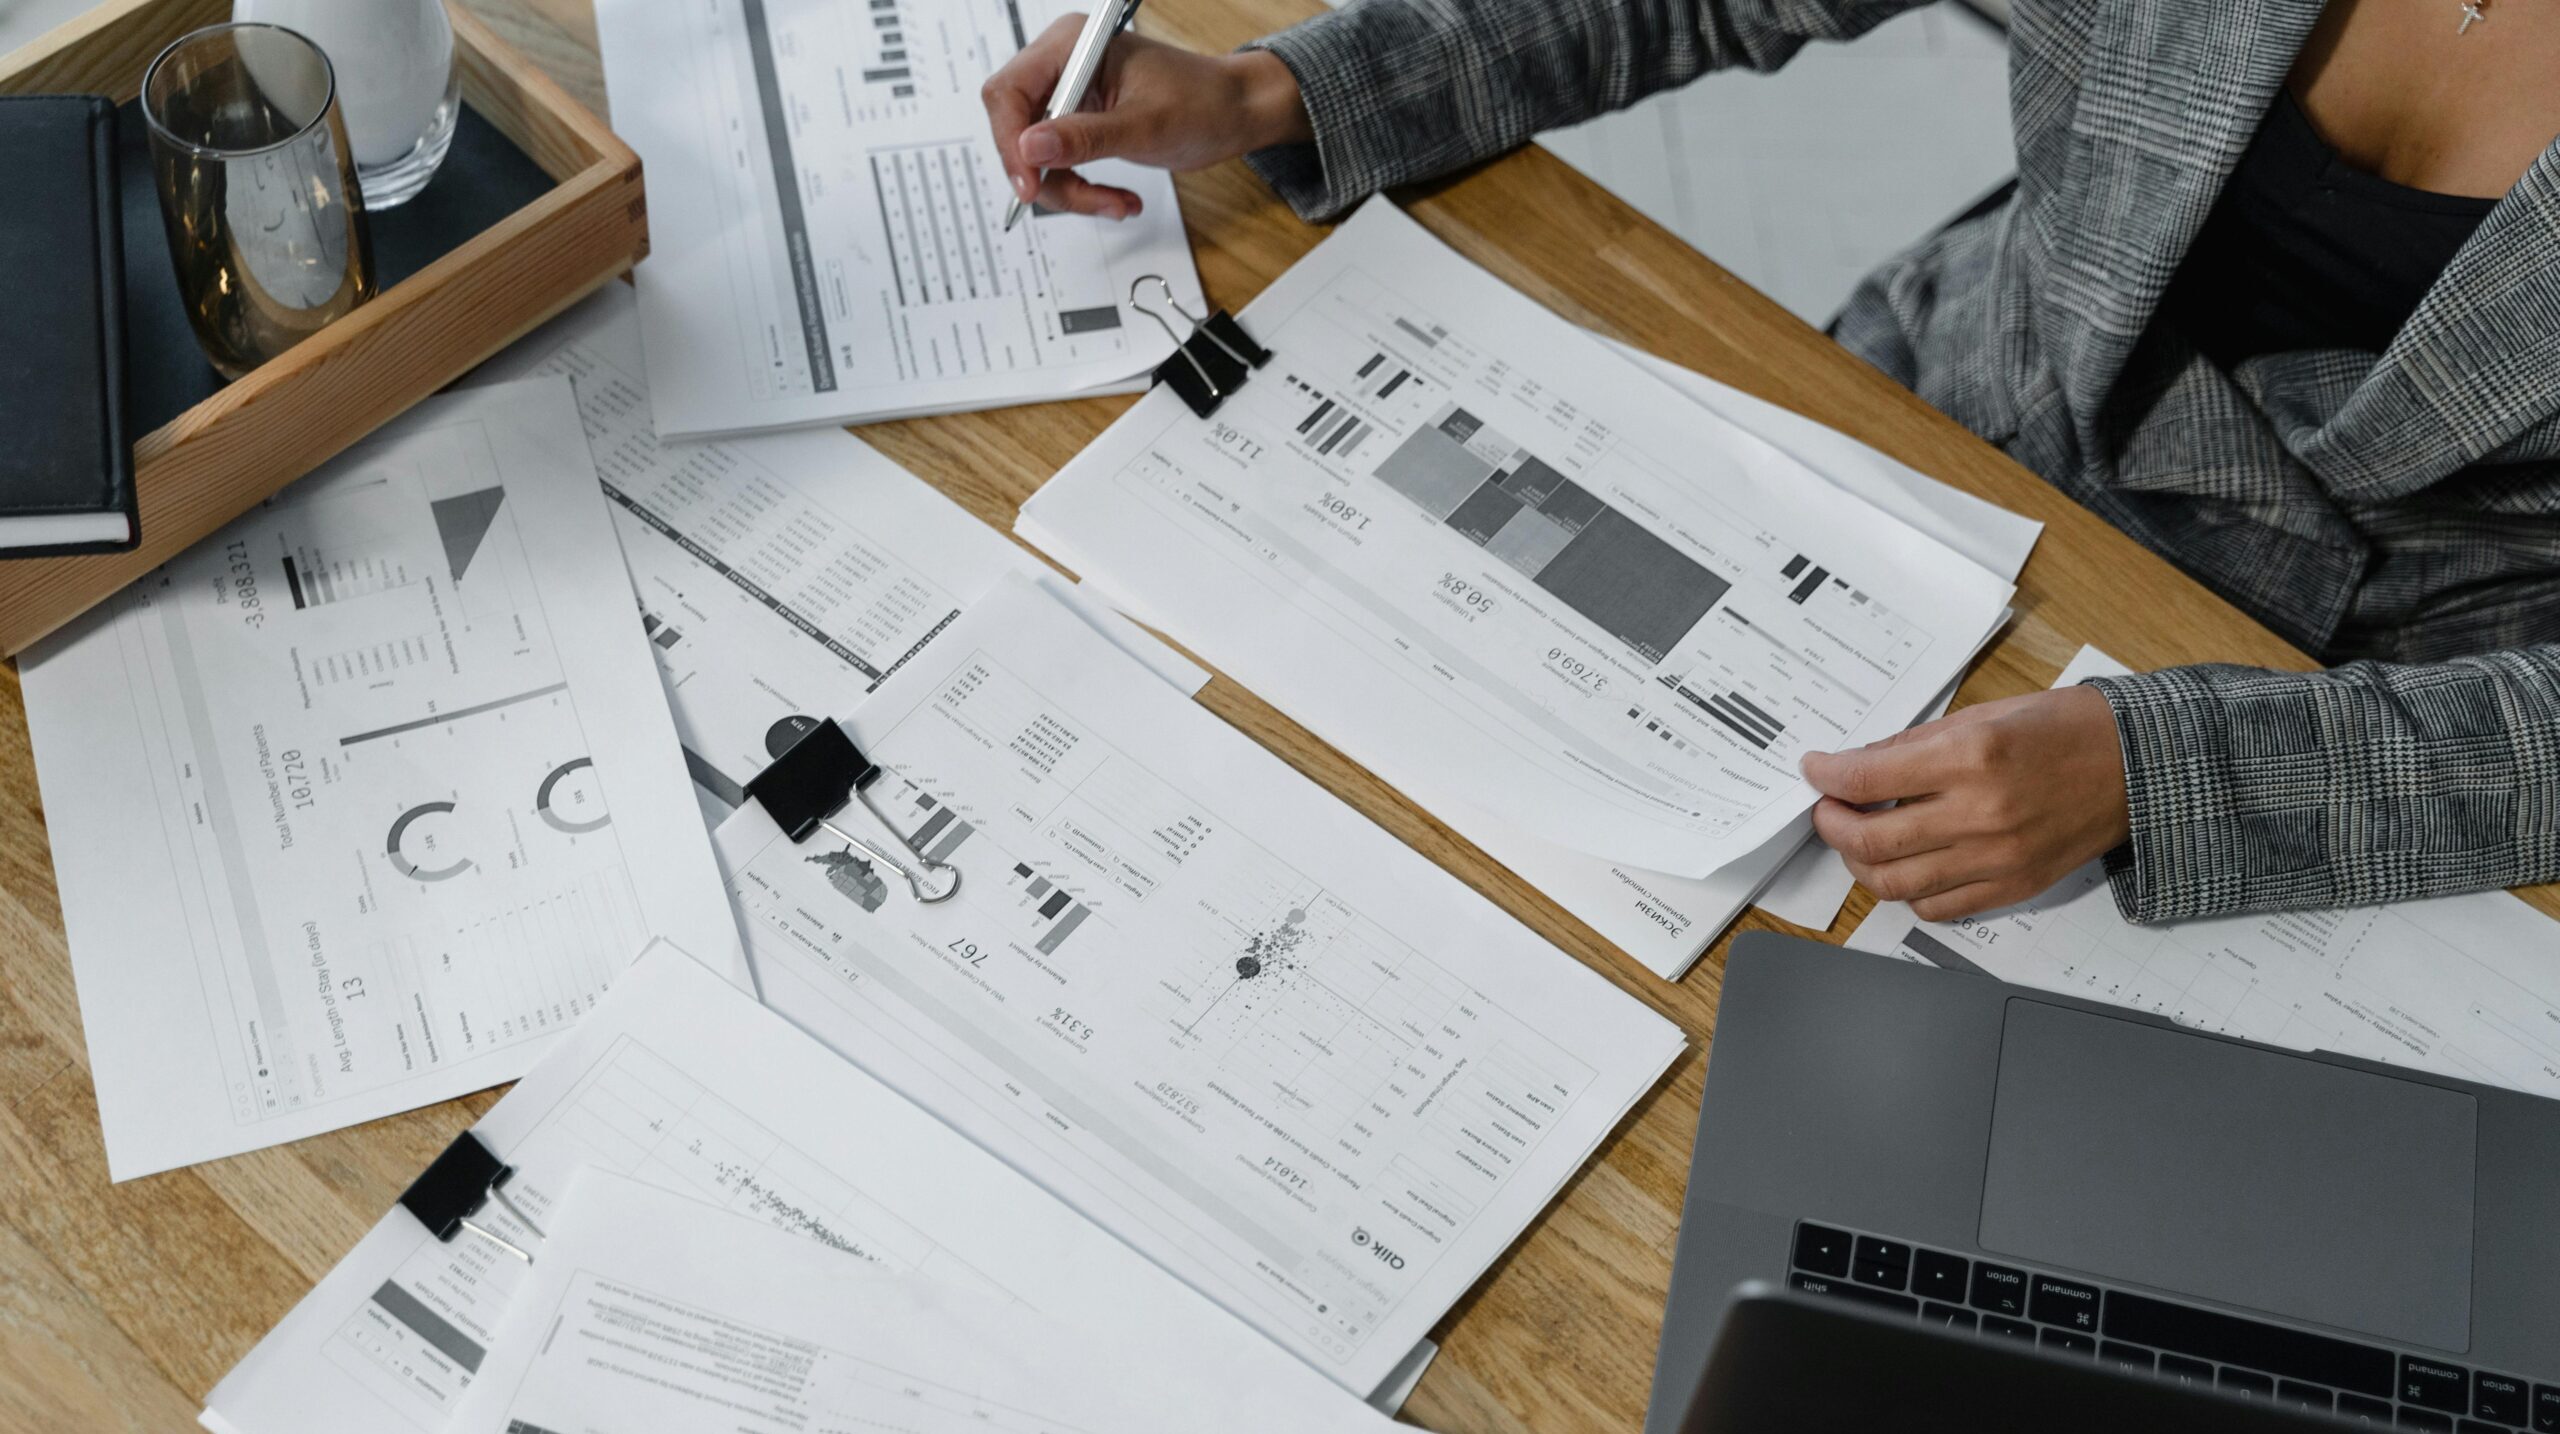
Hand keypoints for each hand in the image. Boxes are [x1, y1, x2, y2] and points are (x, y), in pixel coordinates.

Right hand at [983, 16, 1311, 218]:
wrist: (1234, 113)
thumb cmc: (1204, 101)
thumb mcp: (1145, 125)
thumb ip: (1085, 136)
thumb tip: (1031, 148)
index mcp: (1073, 45)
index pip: (1009, 91)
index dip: (1011, 141)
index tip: (1029, 184)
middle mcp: (1064, 66)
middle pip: (1017, 128)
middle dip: (1047, 174)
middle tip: (1084, 200)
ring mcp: (1071, 97)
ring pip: (1036, 157)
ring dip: (1071, 191)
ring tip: (1115, 203)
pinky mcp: (1080, 125)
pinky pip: (1058, 166)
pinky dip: (1083, 191)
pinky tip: (1116, 198)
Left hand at [1801, 686, 2130, 920]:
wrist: (2137, 766)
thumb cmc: (2066, 731)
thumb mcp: (1984, 714)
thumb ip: (1915, 745)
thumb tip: (1858, 764)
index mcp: (1971, 757)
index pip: (1868, 777)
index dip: (1827, 775)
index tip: (1814, 769)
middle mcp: (1980, 813)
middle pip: (1870, 839)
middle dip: (1831, 823)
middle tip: (1827, 809)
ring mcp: (1996, 858)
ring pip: (1894, 883)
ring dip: (1859, 862)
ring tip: (1856, 839)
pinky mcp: (2012, 887)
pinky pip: (1936, 907)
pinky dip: (1905, 892)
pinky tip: (1902, 865)